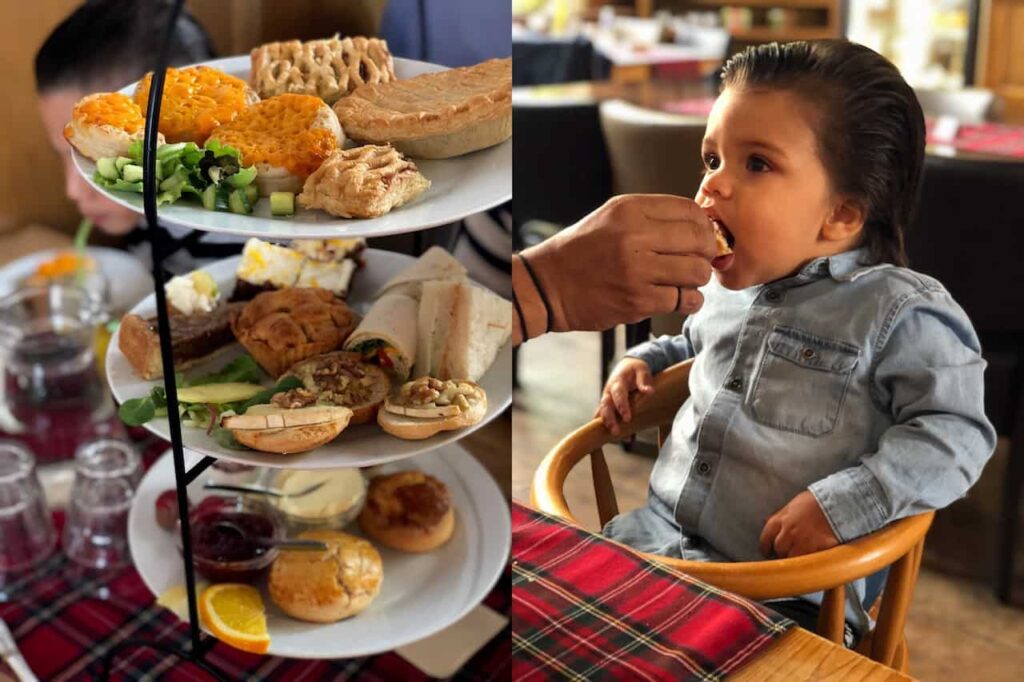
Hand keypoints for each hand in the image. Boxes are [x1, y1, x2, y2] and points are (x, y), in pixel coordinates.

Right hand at [522, 195, 717, 332]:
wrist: (549, 285)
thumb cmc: (583, 251)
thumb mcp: (611, 217)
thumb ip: (652, 216)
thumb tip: (699, 224)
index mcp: (629, 210)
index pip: (690, 210)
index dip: (704, 224)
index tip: (702, 236)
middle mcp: (634, 236)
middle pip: (699, 239)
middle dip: (707, 252)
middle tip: (700, 259)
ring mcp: (636, 270)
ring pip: (697, 272)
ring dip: (698, 279)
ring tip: (685, 280)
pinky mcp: (637, 301)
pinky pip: (685, 300)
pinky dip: (688, 301)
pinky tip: (678, 297)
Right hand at [596, 357, 653, 434]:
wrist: (628, 366)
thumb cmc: (636, 369)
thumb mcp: (642, 370)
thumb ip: (644, 380)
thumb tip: (649, 391)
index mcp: (617, 382)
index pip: (617, 395)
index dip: (621, 407)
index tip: (627, 418)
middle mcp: (608, 392)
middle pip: (605, 406)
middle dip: (609, 420)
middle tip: (615, 432)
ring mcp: (607, 400)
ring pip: (603, 414)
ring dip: (608, 425)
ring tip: (617, 437)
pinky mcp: (610, 407)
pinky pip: (608, 418)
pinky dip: (614, 428)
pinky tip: (628, 438)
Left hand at [759, 491, 839, 557]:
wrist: (838, 502)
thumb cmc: (815, 502)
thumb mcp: (792, 506)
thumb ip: (781, 518)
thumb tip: (768, 524)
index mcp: (779, 521)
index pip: (765, 540)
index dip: (767, 547)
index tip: (769, 551)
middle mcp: (788, 533)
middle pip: (779, 551)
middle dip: (783, 551)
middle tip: (789, 551)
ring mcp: (803, 543)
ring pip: (793, 559)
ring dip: (796, 558)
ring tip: (803, 554)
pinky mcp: (818, 551)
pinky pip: (810, 562)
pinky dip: (811, 561)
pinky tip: (814, 558)